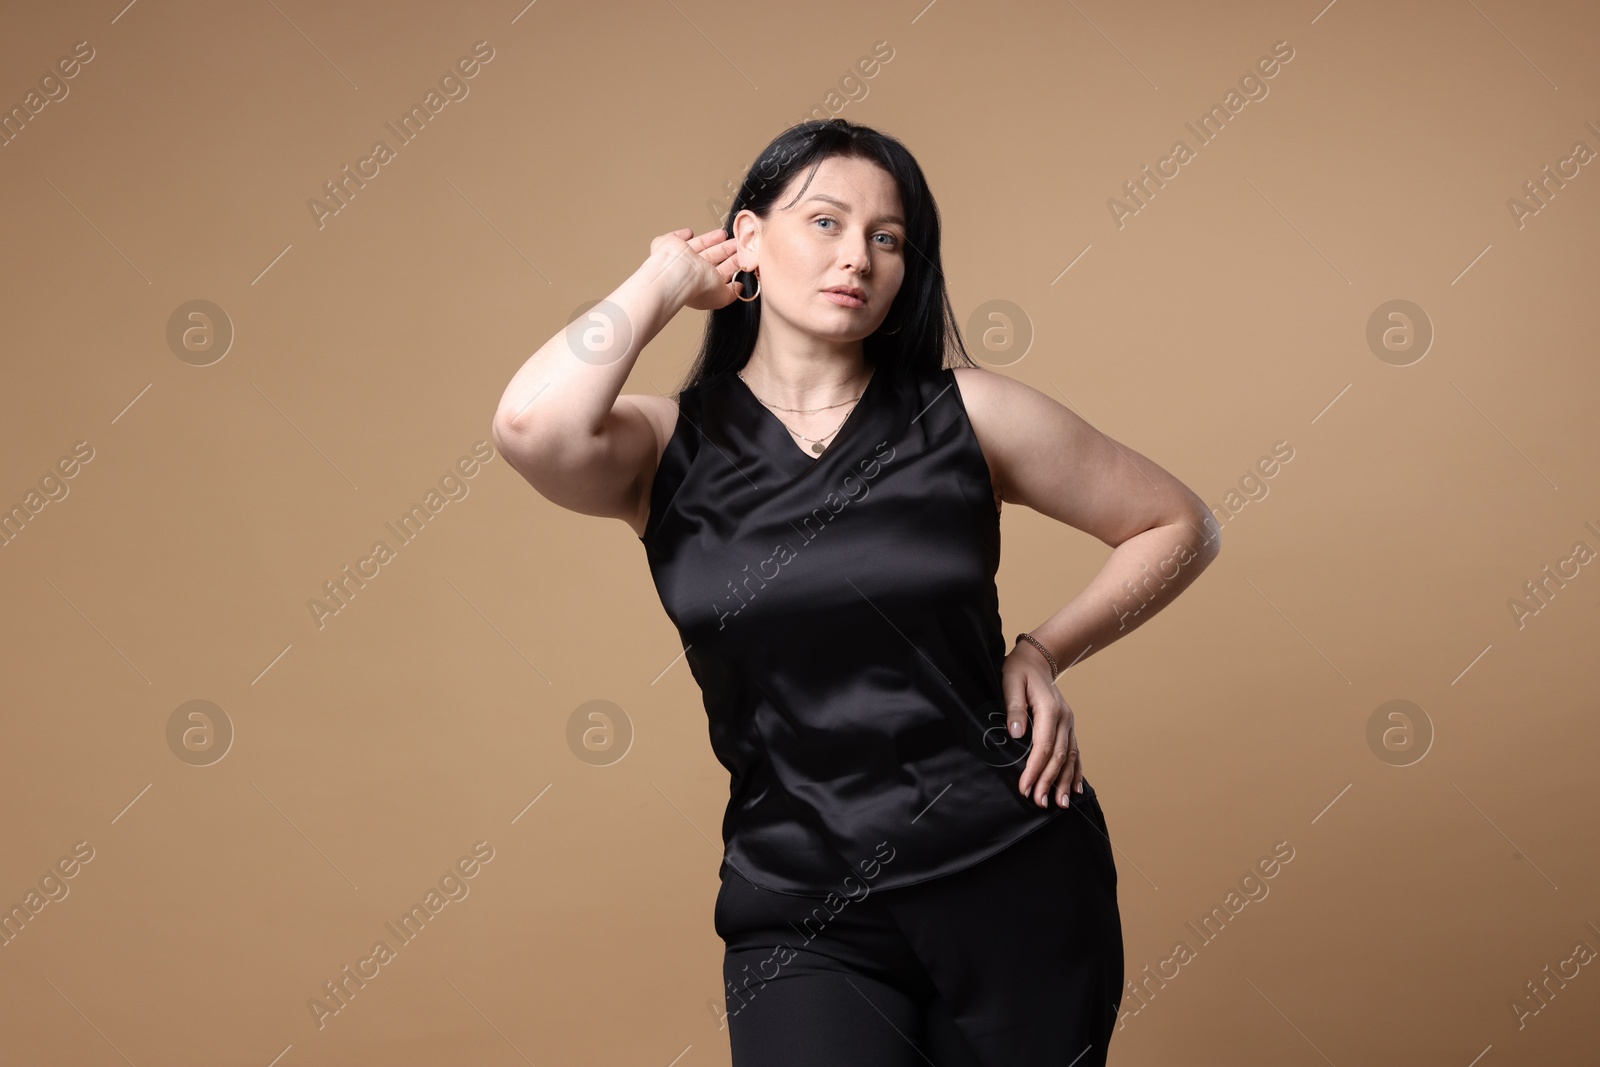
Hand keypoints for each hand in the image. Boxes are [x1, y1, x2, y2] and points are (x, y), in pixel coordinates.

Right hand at [646, 227, 743, 311]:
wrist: (678, 273)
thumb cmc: (697, 287)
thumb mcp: (723, 296)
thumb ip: (733, 292)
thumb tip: (739, 288)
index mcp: (702, 285)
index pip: (719, 273)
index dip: (731, 265)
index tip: (741, 257)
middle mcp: (689, 272)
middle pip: (711, 258)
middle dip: (725, 250)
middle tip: (737, 243)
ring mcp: (679, 257)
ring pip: (698, 246)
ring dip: (711, 240)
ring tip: (724, 234)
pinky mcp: (669, 244)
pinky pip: (676, 237)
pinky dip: (682, 235)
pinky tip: (689, 232)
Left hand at [1003, 643, 1083, 808]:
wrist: (1037, 659)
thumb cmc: (1019, 671)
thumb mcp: (1010, 682)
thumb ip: (1014, 707)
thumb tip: (1015, 733)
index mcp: (1050, 710)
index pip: (1044, 747)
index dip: (1035, 769)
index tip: (1024, 787)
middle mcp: (1065, 719)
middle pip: (1059, 756)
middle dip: (1048, 781)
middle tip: (1039, 802)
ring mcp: (1069, 724)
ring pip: (1071, 757)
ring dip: (1065, 782)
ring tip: (1060, 804)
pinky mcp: (1068, 727)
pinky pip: (1075, 752)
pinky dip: (1076, 771)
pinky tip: (1076, 788)